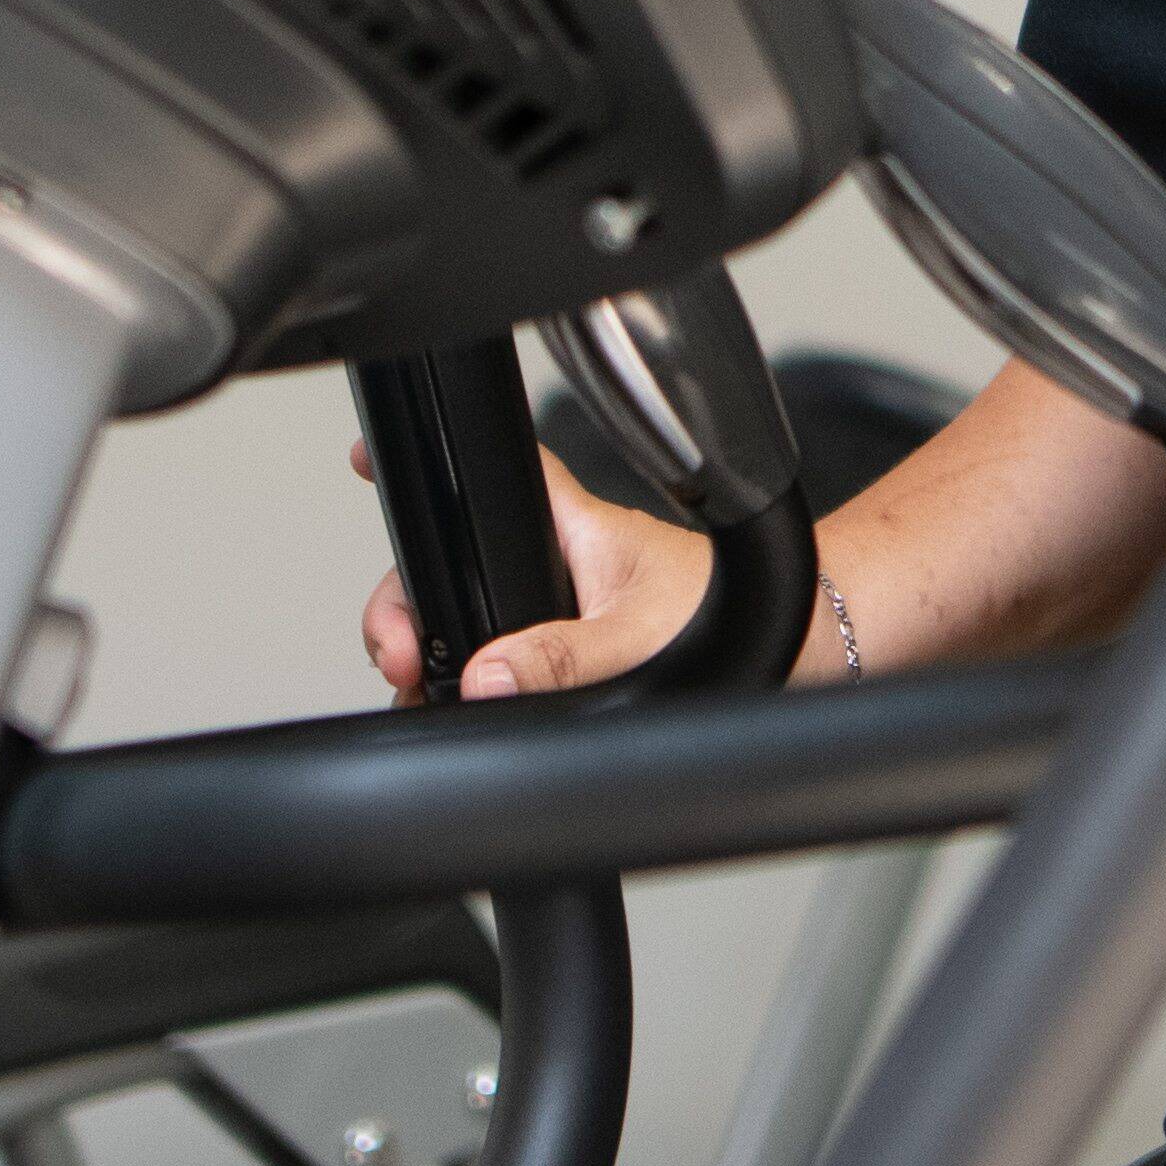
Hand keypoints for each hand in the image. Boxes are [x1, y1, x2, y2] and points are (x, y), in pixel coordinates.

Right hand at [350, 445, 712, 703]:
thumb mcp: (641, 639)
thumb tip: (487, 676)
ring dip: (437, 651)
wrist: (802, 653)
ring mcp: (567, 607)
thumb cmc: (742, 620)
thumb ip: (563, 658)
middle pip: (459, 566)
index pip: (499, 477)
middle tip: (397, 656)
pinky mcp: (576, 652)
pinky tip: (448, 703)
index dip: (436, 467)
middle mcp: (566, 563)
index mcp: (579, 530)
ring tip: (414, 684)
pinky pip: (504, 659)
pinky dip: (469, 680)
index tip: (363, 462)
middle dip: (410, 607)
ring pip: (475, 617)